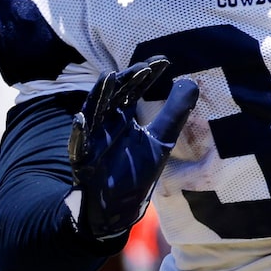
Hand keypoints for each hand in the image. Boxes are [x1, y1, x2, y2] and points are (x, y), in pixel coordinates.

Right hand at [68, 57, 198, 238]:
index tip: (164, 62)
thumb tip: (192, 82)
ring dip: (99, 95)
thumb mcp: (161, 140)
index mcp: (124, 115)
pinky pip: (78, 144)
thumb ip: (174, 113)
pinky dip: (79, 132)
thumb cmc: (135, 173)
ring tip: (108, 78)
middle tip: (142, 68)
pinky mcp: (82, 159)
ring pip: (93, 111)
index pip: (134, 88)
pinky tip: (81, 119)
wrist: (116, 207)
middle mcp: (106, 122)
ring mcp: (92, 139)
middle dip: (126, 80)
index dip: (147, 75)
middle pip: (114, 94)